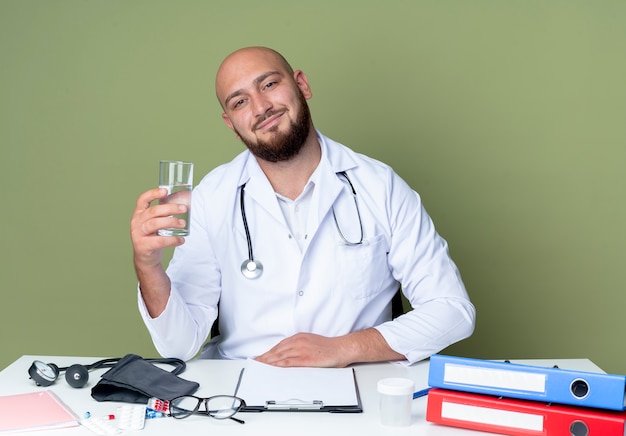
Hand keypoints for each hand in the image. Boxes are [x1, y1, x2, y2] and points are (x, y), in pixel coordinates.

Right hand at [130, 188, 186, 269]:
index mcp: (139, 214)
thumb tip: (183, 204)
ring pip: (155, 224)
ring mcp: (138, 234)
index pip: (143, 200)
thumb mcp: (155, 223)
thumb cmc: (153, 237)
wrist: (145, 258)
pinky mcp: (143, 246)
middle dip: (170, 208)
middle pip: (153, 211)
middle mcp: (136, 222)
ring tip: (183, 223)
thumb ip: (163, 214)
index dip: (153, 193)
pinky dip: (172, 240)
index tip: (165, 191)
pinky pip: (159, 241)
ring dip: (171, 222)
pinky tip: (181, 240)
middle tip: (183, 208)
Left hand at [255, 329, 405, 367]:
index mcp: (299, 338)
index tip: (260, 357)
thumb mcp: (311, 343)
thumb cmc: (329, 347)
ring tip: (260, 367)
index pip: (279, 346)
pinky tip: (273, 369)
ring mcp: (301, 350)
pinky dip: (279, 365)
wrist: (341, 348)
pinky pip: (289, 362)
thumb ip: (299, 347)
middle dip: (265, 357)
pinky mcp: (306, 359)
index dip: (268, 352)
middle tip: (255, 363)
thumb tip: (289, 356)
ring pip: (280, 356)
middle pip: (277, 351)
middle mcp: (298, 342)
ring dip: (268, 362)